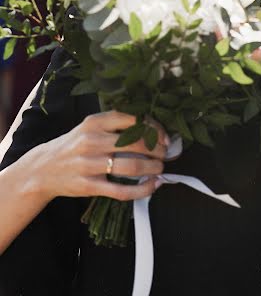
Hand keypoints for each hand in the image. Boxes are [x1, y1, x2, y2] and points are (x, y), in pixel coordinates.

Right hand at [27, 111, 168, 202]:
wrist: (42, 169)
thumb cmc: (74, 146)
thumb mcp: (90, 128)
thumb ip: (115, 126)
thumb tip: (152, 131)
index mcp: (94, 122)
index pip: (133, 120)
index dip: (154, 129)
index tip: (165, 137)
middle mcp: (92, 141)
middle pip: (136, 144)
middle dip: (157, 150)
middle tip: (166, 154)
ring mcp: (89, 164)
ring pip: (132, 167)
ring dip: (153, 168)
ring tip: (160, 169)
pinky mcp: (88, 186)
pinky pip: (121, 190)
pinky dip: (142, 189)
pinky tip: (152, 186)